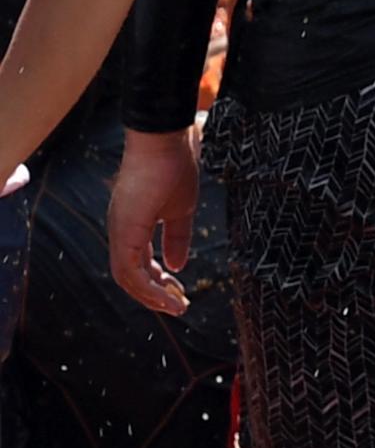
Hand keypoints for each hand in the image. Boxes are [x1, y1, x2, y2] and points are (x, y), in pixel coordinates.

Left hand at [109, 127, 201, 314]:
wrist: (167, 141)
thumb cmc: (175, 166)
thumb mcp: (182, 209)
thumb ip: (178, 238)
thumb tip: (178, 264)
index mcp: (133, 225)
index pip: (139, 264)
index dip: (158, 283)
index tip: (181, 293)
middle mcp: (121, 230)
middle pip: (130, 277)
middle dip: (155, 296)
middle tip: (180, 307)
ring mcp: (120, 230)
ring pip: (127, 278)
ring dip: (152, 296)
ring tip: (177, 306)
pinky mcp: (124, 230)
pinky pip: (129, 270)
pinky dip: (147, 286)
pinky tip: (168, 292)